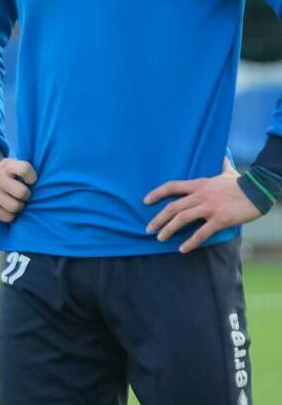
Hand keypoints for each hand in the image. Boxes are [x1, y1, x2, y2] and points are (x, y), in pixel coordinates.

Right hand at [0, 159, 36, 223]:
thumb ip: (26, 170)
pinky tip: (6, 209)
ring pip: (15, 207)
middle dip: (25, 196)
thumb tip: (46, 182)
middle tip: (21, 195)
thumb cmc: (8, 179)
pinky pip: (8, 217)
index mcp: (6, 165)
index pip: (24, 169)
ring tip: (14, 202)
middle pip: (22, 192)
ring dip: (18, 208)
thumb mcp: (14, 168)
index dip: (32, 178)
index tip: (30, 182)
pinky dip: (10, 216)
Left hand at [145, 158, 260, 252]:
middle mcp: (200, 196)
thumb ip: (222, 165)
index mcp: (199, 184)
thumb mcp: (228, 172)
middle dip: (158, 219)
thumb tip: (223, 155)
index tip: (145, 201)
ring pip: (182, 219)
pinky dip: (190, 242)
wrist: (258, 191)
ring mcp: (209, 208)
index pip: (171, 187)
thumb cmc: (242, 183)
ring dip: (168, 229)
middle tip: (148, 229)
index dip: (157, 193)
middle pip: (172, 207)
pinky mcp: (220, 219)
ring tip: (160, 238)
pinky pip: (201, 233)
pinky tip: (182, 249)